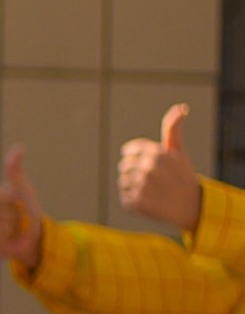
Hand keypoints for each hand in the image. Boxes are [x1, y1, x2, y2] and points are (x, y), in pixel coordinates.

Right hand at [0, 145, 42, 275]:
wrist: (31, 237)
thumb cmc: (27, 211)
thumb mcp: (24, 190)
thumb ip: (16, 171)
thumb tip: (19, 146)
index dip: (6, 201)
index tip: (15, 202)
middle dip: (8, 217)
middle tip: (15, 218)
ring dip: (6, 230)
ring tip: (11, 229)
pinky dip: (0, 241)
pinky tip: (4, 239)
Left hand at [120, 101, 204, 234]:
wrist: (191, 205)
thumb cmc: (183, 175)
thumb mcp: (178, 150)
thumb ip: (173, 127)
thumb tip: (181, 107)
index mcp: (156, 152)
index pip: (129, 151)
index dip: (135, 157)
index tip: (145, 164)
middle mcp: (148, 167)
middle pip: (124, 166)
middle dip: (134, 171)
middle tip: (152, 179)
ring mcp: (142, 185)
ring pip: (122, 181)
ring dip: (132, 186)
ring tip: (151, 190)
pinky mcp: (136, 202)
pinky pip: (124, 197)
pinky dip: (132, 200)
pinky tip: (149, 200)